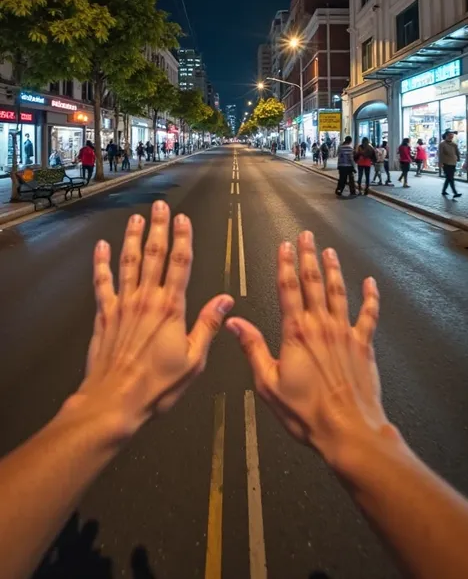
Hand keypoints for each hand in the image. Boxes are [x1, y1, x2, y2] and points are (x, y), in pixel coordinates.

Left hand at [67, 201, 233, 439]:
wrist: (115, 400)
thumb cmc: (156, 386)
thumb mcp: (194, 360)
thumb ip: (208, 326)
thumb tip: (225, 301)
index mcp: (171, 309)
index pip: (179, 265)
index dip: (182, 239)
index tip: (183, 220)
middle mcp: (146, 300)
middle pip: (154, 255)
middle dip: (158, 228)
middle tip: (160, 207)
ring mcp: (123, 305)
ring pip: (128, 262)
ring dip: (133, 238)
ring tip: (136, 218)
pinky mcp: (105, 314)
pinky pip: (102, 282)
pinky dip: (101, 263)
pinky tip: (101, 247)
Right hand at [227, 232, 388, 472]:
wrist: (347, 431)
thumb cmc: (307, 413)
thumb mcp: (268, 384)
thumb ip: (253, 349)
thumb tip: (235, 323)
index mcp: (296, 334)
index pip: (289, 289)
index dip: (285, 264)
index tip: (283, 246)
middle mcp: (321, 327)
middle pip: (313, 282)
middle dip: (308, 256)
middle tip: (306, 236)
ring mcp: (345, 333)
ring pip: (338, 292)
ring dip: (333, 269)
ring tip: (329, 251)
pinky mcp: (363, 345)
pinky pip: (369, 315)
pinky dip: (370, 297)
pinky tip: (370, 283)